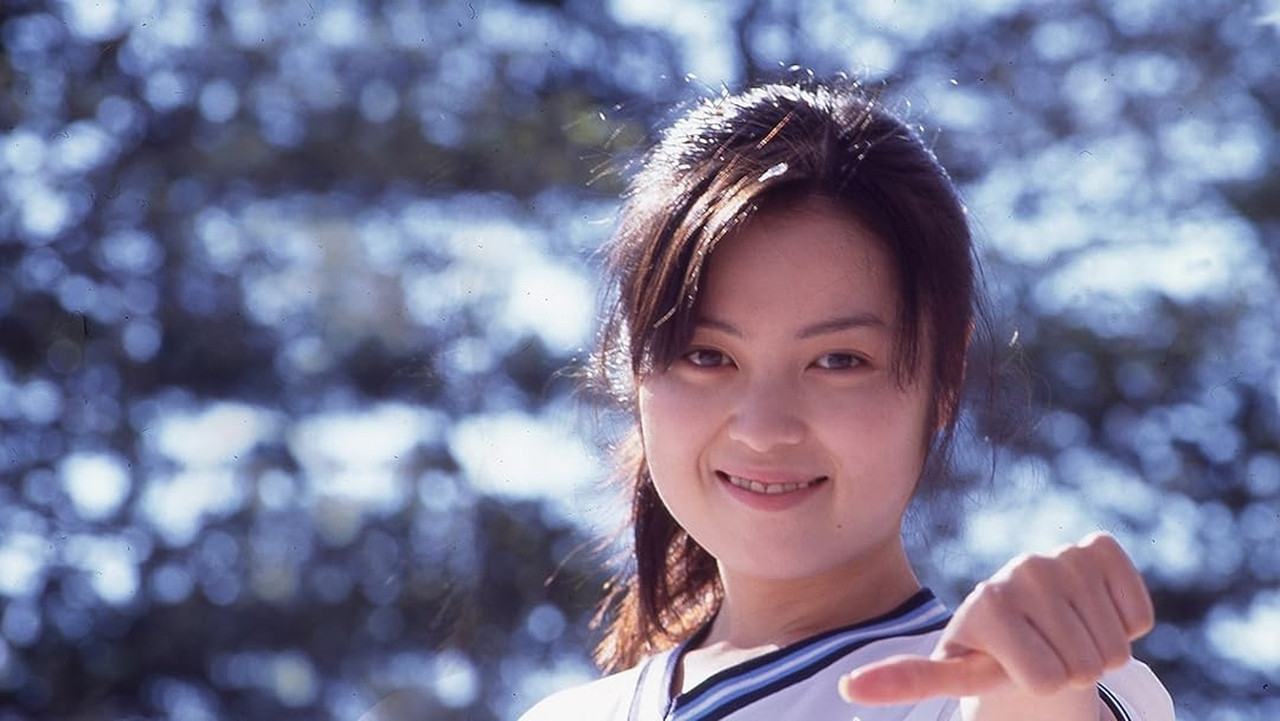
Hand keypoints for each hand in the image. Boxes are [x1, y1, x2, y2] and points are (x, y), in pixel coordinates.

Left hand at [839, 533, 1153, 706]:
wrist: (1027, 620)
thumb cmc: (990, 655)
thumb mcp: (953, 673)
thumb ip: (905, 680)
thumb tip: (845, 688)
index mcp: (986, 603)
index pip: (1048, 681)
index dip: (1039, 686)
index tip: (1011, 666)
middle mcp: (1020, 570)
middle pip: (1086, 666)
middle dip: (1071, 670)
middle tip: (1042, 650)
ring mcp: (1060, 556)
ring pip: (1115, 647)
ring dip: (1096, 649)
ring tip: (1060, 632)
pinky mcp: (1098, 547)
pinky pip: (1137, 615)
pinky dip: (1125, 625)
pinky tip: (1090, 609)